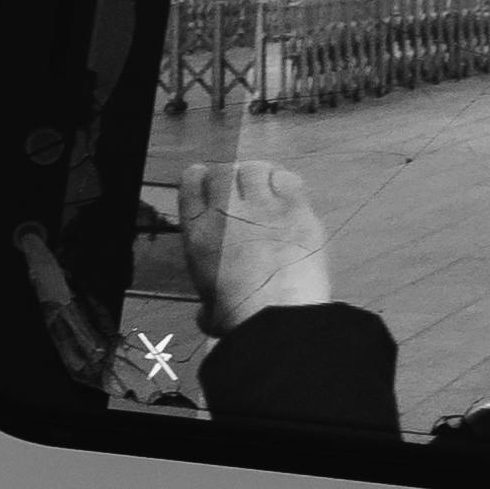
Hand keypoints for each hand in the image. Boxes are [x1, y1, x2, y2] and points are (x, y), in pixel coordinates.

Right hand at [174, 158, 336, 332]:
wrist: (277, 318)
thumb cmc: (241, 319)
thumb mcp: (210, 310)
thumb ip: (207, 302)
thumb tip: (208, 314)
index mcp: (199, 232)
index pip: (192, 182)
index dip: (201, 180)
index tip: (210, 186)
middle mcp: (227, 212)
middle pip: (224, 171)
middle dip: (231, 178)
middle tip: (242, 190)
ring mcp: (264, 207)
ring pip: (257, 169)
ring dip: (260, 177)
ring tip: (267, 190)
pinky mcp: (297, 210)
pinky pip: (289, 180)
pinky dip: (287, 184)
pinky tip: (290, 198)